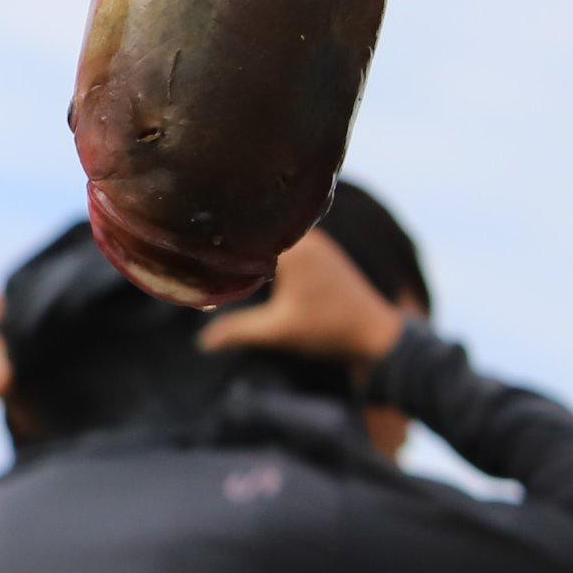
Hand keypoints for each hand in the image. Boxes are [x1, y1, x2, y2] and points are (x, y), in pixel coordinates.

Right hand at [199, 228, 408, 374]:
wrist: (380, 336)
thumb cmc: (330, 330)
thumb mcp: (280, 331)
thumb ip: (239, 331)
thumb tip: (202, 342)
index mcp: (294, 248)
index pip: (245, 231)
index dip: (218, 240)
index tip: (192, 247)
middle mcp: (307, 236)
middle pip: (257, 230)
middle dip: (232, 241)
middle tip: (198, 249)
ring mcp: (318, 242)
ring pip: (272, 236)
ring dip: (251, 246)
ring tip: (219, 255)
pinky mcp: (324, 252)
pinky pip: (286, 243)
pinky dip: (268, 251)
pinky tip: (251, 264)